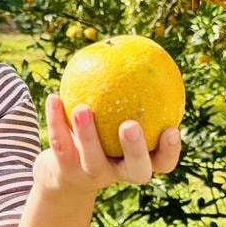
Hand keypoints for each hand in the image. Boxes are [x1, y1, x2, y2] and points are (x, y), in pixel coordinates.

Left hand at [38, 93, 180, 194]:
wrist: (66, 174)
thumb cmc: (103, 137)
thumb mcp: (119, 120)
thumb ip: (131, 97)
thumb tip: (139, 52)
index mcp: (139, 162)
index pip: (163, 162)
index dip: (170, 151)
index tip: (172, 130)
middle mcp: (120, 173)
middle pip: (136, 170)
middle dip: (134, 149)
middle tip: (129, 125)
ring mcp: (93, 175)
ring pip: (92, 159)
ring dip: (87, 134)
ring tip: (82, 109)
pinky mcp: (67, 172)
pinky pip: (61, 143)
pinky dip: (56, 120)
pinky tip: (53, 97)